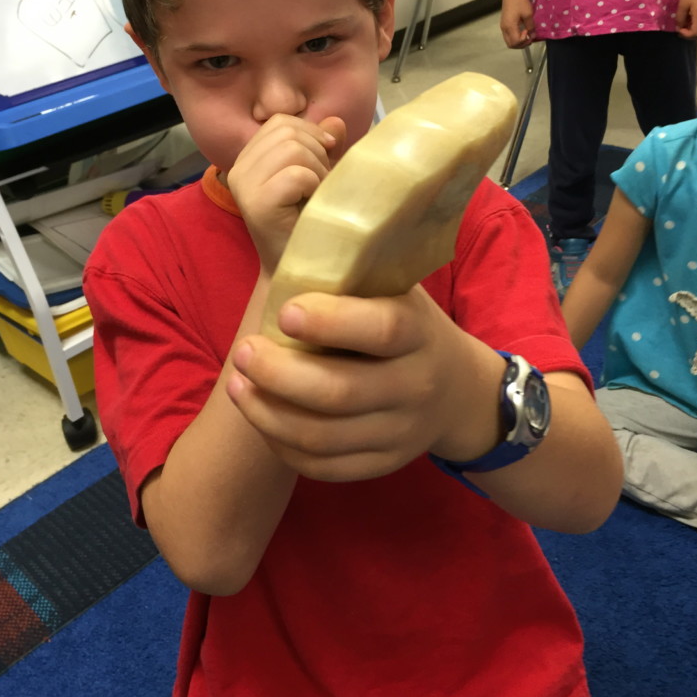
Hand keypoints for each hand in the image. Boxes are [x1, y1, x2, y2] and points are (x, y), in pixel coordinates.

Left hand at [226, 287, 500, 482]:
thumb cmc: (407, 325)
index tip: (284, 312)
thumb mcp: (397, 290)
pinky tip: (261, 415)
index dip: (330, 322)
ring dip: (269, 413)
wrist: (457, 388)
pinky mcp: (385, 463)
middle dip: (279, 374)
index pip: (381, 329)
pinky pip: (325, 467)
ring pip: (324, 437)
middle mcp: (416, 385)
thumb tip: (292, 229)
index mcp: (419, 332)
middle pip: (340, 393)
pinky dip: (283, 444)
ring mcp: (401, 431)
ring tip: (238, 384)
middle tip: (243, 351)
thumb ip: (355, 273)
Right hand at [227, 114, 346, 273]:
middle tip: (321, 184)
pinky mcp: (256, 203)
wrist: (299, 270)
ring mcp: (244, 185)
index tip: (326, 158)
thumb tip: (335, 121)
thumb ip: (322, 147)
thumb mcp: (318, 176)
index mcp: (248, 158)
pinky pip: (297, 174)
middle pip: (288, 131)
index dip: (310, 133)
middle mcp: (239, 168)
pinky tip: (312, 205)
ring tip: (317, 195)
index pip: (280, 122)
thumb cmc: (308, 223)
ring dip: (318, 171)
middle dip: (317, 153)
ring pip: (293, 149)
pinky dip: (314, 186)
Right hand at [500, 0, 534, 47]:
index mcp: (510, 26)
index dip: (524, 40)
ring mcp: (503, 27)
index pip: (516, 42)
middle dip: (521, 44)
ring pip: (509, 41)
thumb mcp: (528, 14)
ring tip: (526, 35)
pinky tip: (521, 31)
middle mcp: (504, 29)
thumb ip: (531, 26)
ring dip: (518, 42)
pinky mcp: (503, 24)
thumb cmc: (520, 2)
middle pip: (511, 45)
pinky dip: (515, 37)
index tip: (529, 31)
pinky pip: (508, 36)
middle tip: (529, 37)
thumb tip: (533, 36)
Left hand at [675, 0, 696, 38]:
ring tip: (685, 24)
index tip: (679, 29)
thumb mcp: (682, 5)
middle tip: (681, 29)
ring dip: (694, 30)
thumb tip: (678, 27)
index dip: (686, 34)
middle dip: (690, 34)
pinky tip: (691, 20)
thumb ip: (680, 18)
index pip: (695, 33)